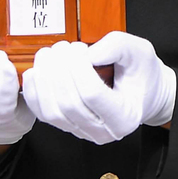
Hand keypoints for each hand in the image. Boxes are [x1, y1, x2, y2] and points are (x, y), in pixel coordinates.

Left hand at [22, 32, 174, 144]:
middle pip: (69, 104)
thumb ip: (118, 47)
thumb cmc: (142, 75)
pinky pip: (43, 114)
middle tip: (63, 47)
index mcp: (125, 117)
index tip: (79, 48)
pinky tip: (38, 72)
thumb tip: (88, 53)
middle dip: (59, 70)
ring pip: (52, 112)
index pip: (92, 94)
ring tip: (49, 55)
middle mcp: (103, 131)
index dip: (78, 67)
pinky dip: (34, 92)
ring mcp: (83, 131)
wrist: (143, 92)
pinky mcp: (68, 126)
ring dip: (44, 79)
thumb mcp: (140, 52)